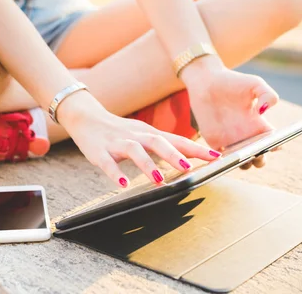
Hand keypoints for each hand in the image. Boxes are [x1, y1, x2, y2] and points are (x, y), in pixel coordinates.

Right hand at [57, 91, 220, 187]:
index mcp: (148, 132)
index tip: (216, 157)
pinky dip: (115, 173)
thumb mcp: (143, 134)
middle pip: (157, 141)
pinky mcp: (99, 152)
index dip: (195, 148)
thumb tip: (190, 157)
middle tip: (189, 167)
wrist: (85, 117)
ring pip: (134, 150)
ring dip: (147, 165)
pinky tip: (122, 184)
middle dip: (173, 153)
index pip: (176, 139)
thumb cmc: (119, 130)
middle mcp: (135, 135)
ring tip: (159, 180)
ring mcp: (117, 143)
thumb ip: (164, 145)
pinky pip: (107, 163)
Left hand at [180, 57, 279, 167]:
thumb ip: (268, 95)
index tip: (273, 143)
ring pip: (241, 162)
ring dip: (243, 163)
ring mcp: (231, 141)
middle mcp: (247, 135)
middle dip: (260, 160)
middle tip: (256, 152)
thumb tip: (264, 111)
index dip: (275, 146)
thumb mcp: (255, 84)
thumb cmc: (232, 81)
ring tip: (240, 157)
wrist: (206, 82)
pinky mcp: (214, 143)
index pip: (273, 142)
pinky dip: (223, 164)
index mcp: (259, 124)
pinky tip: (224, 160)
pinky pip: (220, 160)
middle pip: (259, 158)